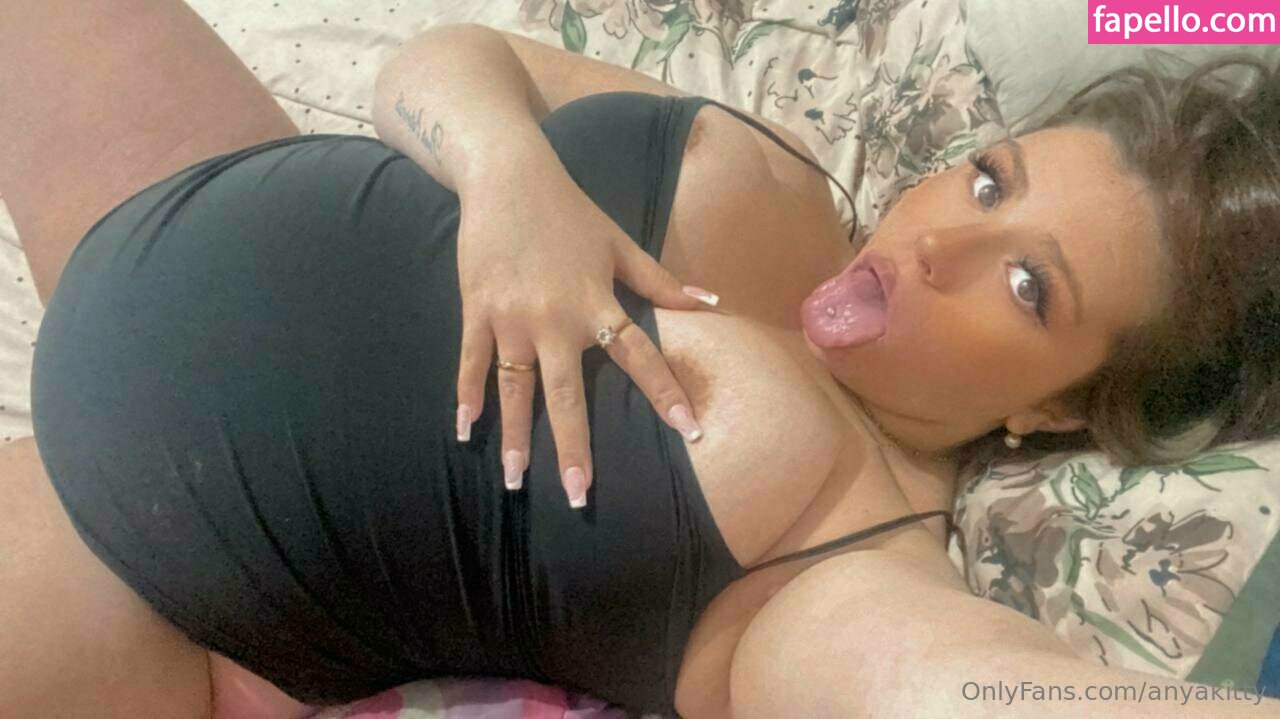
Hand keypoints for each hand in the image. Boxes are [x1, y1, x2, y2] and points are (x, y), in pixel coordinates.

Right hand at [453, 160, 717, 508]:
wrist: (508, 176)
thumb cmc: (570, 211)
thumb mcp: (620, 243)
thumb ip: (661, 280)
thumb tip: (711, 302)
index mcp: (597, 303)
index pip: (639, 356)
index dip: (666, 392)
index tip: (690, 431)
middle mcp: (555, 319)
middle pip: (567, 394)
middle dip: (573, 447)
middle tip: (577, 495)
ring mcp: (512, 317)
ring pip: (515, 388)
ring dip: (515, 436)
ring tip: (515, 481)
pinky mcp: (477, 310)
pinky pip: (472, 361)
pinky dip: (466, 395)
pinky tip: (464, 431)